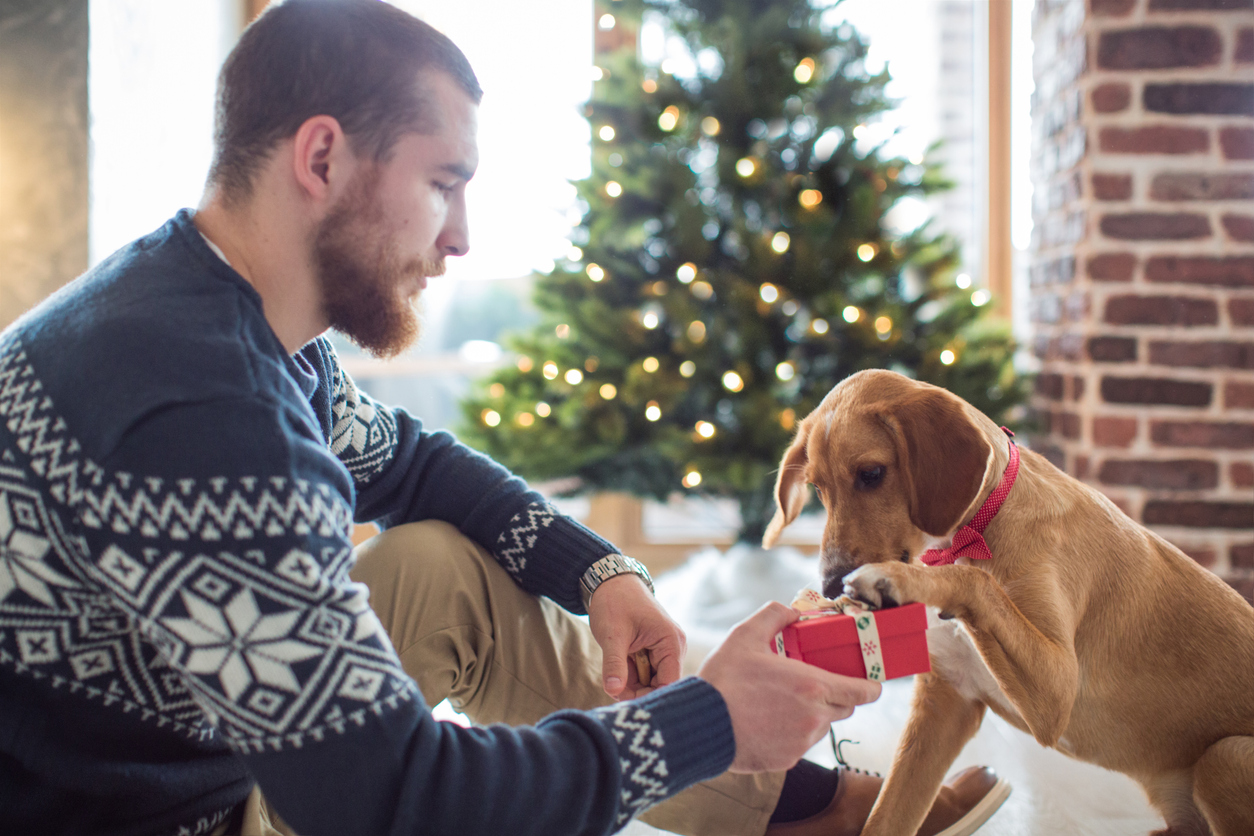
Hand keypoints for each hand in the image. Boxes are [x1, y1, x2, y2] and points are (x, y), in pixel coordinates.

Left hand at [587, 573, 686, 699]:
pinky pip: (644, 672)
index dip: (648, 697)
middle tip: (612, 688)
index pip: (668, 683)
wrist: (609, 582)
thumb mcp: (612, 635)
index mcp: (671, 642)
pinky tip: (617, 666)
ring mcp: (664, 649)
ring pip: (650, 681)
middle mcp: (673, 647)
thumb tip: (612, 691)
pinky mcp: (654, 650)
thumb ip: (614, 664)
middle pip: (660, 685)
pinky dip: (629, 674)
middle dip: (637, 691)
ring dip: (631, 683)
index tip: (626, 705)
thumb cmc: (614, 602)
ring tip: (613, 672)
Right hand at [697, 601, 881, 772]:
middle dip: (836, 695)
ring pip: (822, 727)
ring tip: (782, 702)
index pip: (863, 691)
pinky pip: (801, 744)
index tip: (870, 681)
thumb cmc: (723, 679)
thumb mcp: (745, 635)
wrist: (699, 724)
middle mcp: (814, 718)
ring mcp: (802, 743)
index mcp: (812, 686)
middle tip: (813, 683)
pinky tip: (767, 721)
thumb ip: (774, 615)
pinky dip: (792, 733)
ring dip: (813, 715)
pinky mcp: (787, 761)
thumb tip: (791, 610)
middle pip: (845, 708)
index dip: (871, 686)